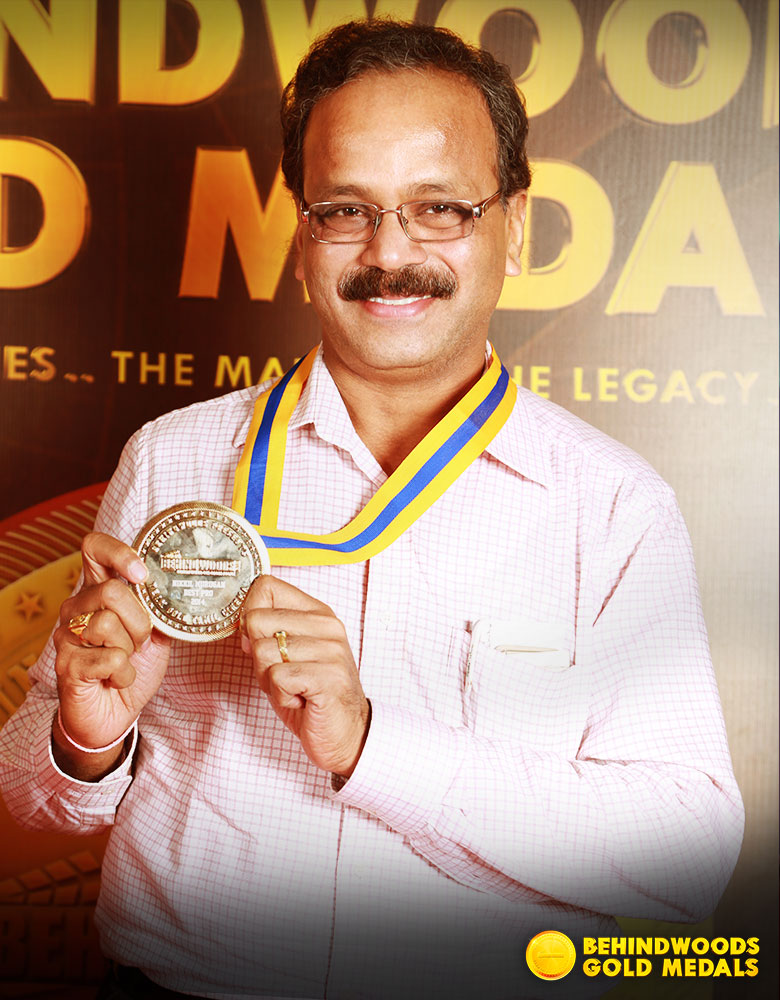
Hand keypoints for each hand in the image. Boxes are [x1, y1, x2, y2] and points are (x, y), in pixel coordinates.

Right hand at [52, 532, 170, 773]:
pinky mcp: (66, 664)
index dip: (118, 553)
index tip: (141, 574)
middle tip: (139, 642)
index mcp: (97, 590)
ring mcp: (67, 634)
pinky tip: (116, 679)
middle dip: (139, 621)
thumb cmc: (133, 668)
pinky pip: (110, 658)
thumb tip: (181, 586)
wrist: (113, 715)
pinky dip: (124, 674)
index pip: (94, 548)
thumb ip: (160, 609)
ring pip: (108, 624)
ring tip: (125, 661)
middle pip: (112, 591)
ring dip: (131, 650)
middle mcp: (76, 606)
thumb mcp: (155, 633)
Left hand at [240, 576, 369, 777]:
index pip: (266, 587)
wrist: (347, 733)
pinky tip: (299, 700)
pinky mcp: (328, 677)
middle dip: (257, 656)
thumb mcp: (287, 657)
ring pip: (262, 652)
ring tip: (293, 689)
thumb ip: (266, 636)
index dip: (249, 614)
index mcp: (317, 613)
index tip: (259, 639)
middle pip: (256, 620)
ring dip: (269, 680)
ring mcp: (330, 650)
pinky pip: (277, 677)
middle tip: (281, 675)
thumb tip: (241, 624)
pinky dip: (280, 696)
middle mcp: (327, 626)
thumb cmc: (312, 695)